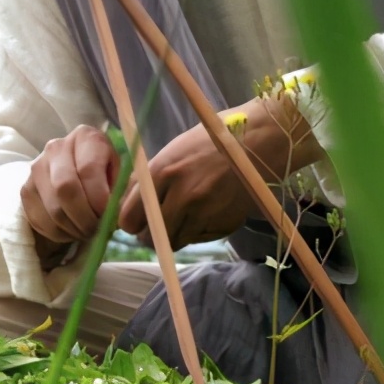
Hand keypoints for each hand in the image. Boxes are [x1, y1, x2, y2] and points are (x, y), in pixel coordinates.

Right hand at [21, 125, 119, 267]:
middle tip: (98, 230)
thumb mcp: (121, 176)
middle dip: (86, 218)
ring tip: (88, 232)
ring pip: (54, 209)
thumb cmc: (105, 176)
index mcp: (85, 137)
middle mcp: (56, 147)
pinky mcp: (26, 190)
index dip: (101, 200)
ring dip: (74, 228)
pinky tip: (72, 229)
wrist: (74, 173)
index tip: (110, 217)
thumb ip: (126, 191)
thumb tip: (124, 213)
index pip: (88, 170)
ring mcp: (36, 168)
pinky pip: (42, 220)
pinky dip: (60, 233)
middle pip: (66, 189)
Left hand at [118, 124, 253, 248]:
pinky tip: (208, 211)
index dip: (131, 222)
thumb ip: (147, 179)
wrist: (259, 141)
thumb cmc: (211, 143)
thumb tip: (123, 204)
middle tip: (159, 225)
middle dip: (151, 234)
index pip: (128, 217)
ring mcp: (204, 212)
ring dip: (175, 234)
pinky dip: (198, 231)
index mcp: (161, 172)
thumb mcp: (172, 152)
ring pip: (175, 242)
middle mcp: (181, 195)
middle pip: (151, 237)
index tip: (137, 220)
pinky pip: (199, 239)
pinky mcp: (224, 224)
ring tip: (186, 216)